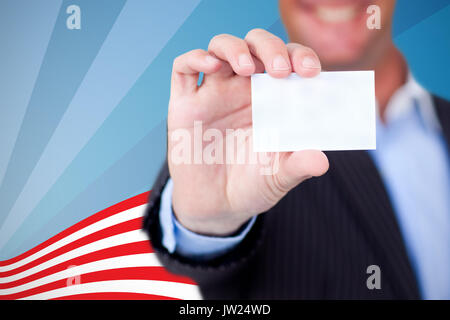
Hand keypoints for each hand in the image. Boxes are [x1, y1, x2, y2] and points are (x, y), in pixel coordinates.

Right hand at [167, 29, 328, 235]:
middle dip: (270, 48)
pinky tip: (212, 66)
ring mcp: (213, 94)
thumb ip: (299, 166)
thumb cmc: (252, 185)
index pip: (287, 60)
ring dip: (235, 48)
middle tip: (281, 71)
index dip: (300, 56)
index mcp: (271, 98)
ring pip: (220, 48)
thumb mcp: (279, 177)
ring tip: (248, 68)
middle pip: (255, 45)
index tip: (311, 72)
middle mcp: (243, 90)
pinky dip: (195, 58)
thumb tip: (321, 161)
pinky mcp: (185, 105)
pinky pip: (183, 69)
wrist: (217, 206)